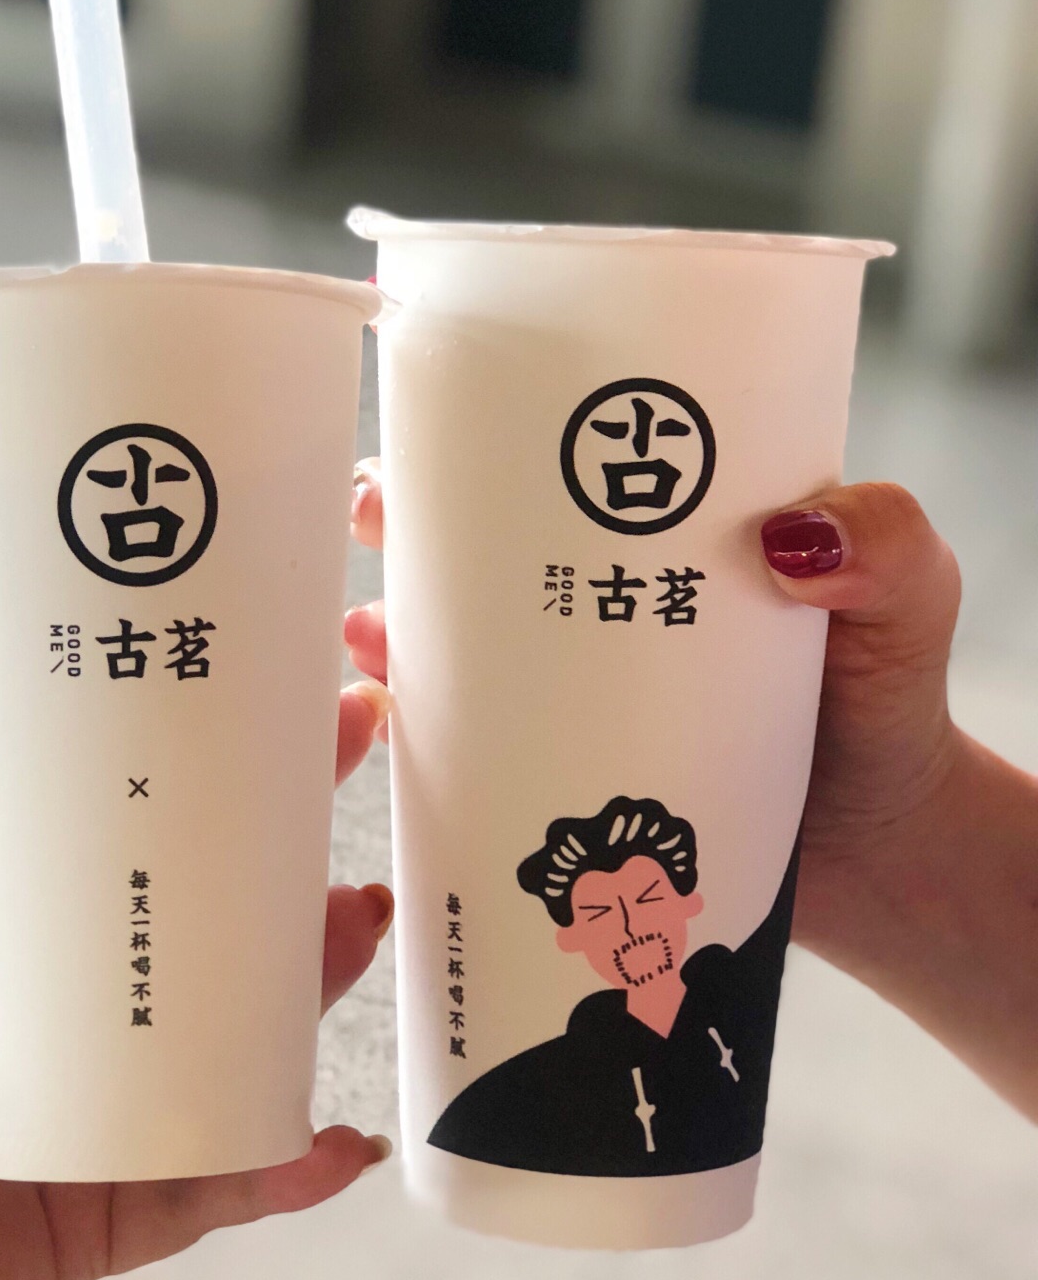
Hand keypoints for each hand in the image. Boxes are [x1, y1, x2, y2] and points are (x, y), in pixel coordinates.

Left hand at [0, 526, 393, 1279]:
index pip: (118, 789)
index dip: (197, 723)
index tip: (266, 653)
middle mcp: (57, 983)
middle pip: (198, 896)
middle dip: (285, 831)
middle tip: (353, 752)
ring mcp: (91, 1095)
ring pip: (233, 1025)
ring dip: (310, 975)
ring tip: (357, 916)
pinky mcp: (104, 1204)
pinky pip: (220, 1179)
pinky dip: (286, 1161)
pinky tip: (342, 1136)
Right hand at [347, 461, 1037, 1117]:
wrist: (887, 857)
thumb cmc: (888, 704)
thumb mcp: (907, 597)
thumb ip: (886, 545)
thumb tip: (790, 539)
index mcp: (665, 536)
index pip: (565, 462)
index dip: (490, 433)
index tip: (436, 422)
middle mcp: (600, 606)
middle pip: (481, 545)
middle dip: (410, 519)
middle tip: (377, 512)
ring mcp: (574, 695)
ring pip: (458, 641)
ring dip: (395, 621)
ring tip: (370, 623)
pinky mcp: (560, 777)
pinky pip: (470, 745)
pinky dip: (418, 725)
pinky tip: (392, 715)